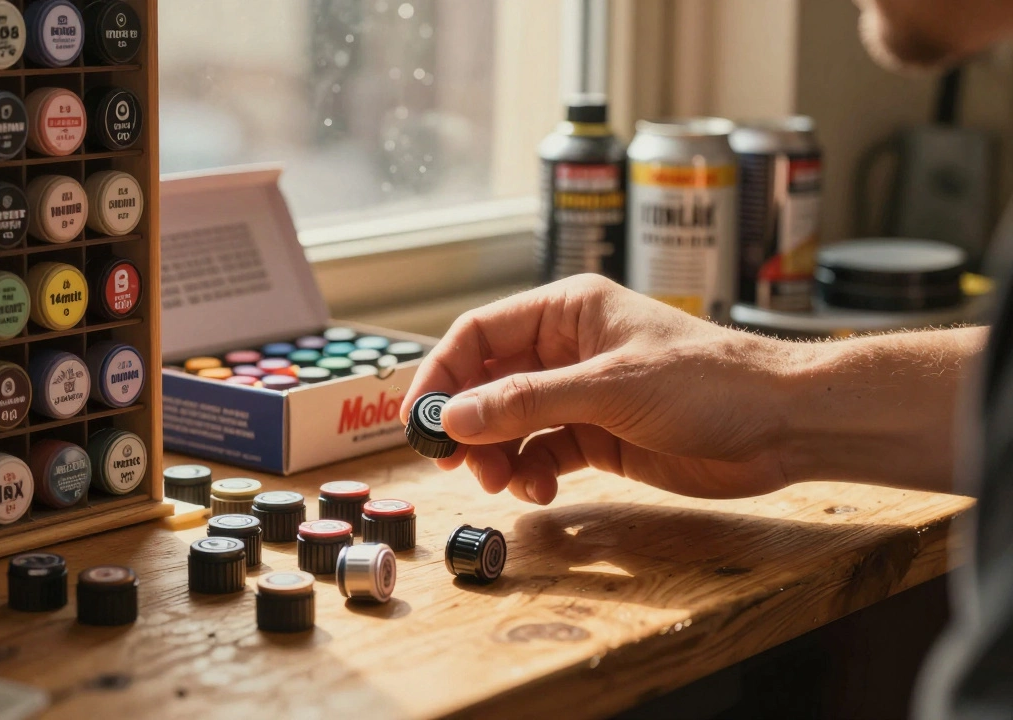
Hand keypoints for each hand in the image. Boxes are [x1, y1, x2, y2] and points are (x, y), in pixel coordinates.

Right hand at [400, 275, 798, 503]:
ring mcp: (582, 395)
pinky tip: (540, 490)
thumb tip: (456, 417)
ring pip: (511, 424)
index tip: (418, 418)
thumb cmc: (709, 381)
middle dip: (468, 424)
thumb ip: (528, 402)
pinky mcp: (599, 437)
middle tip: (454, 463)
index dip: (442, 374)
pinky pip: (542, 454)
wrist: (781, 425)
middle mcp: (567, 350)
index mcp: (567, 312)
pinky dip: (531, 473)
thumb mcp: (609, 387)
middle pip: (488, 383)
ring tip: (505, 482)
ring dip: (498, 456)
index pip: (480, 335)